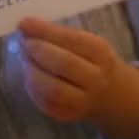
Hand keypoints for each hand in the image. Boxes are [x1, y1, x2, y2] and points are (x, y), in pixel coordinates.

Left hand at [18, 17, 138, 138]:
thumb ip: (62, 36)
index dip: (45, 31)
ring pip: (54, 89)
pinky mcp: (71, 115)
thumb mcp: (89, 45)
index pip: (72, 40)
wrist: (114, 96)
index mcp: (101, 53)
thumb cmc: (95, 62)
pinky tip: (29, 77)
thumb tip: (28, 28)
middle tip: (24, 43)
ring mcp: (85, 100)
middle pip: (64, 64)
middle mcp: (96, 78)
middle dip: (38, 51)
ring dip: (33, 73)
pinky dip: (33, 89)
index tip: (24, 23)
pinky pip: (48, 104)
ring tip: (25, 61)